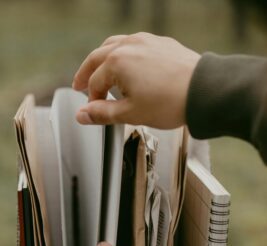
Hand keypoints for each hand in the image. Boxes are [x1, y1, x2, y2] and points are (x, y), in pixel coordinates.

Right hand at [73, 32, 199, 128]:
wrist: (203, 92)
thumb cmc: (170, 103)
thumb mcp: (131, 113)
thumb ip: (103, 114)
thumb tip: (82, 115)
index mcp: (117, 62)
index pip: (95, 82)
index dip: (92, 99)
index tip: (94, 110)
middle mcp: (129, 45)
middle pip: (98, 57)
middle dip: (87, 73)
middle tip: (80, 85)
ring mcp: (147, 41)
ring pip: (116, 45)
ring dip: (104, 59)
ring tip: (101, 71)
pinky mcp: (161, 43)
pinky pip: (135, 45)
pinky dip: (124, 55)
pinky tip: (129, 66)